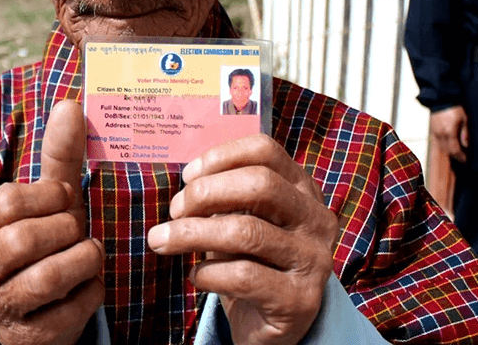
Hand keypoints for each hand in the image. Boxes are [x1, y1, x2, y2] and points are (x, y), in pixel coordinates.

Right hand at [0, 100, 104, 344]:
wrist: (31, 310)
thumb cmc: (40, 242)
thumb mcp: (45, 200)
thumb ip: (57, 156)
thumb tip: (71, 102)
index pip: (7, 202)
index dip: (49, 196)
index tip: (64, 198)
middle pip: (26, 240)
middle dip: (67, 229)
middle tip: (77, 228)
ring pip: (48, 276)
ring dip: (84, 259)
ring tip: (88, 253)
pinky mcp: (24, 339)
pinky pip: (70, 311)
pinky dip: (92, 292)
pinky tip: (88, 285)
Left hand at [147, 135, 338, 344]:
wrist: (271, 326)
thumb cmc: (250, 262)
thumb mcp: (240, 219)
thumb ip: (224, 197)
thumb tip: (186, 185)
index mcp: (302, 189)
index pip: (265, 150)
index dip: (220, 156)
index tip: (187, 176)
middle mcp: (316, 219)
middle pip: (260, 184)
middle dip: (205, 193)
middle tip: (175, 211)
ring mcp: (313, 259)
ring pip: (247, 231)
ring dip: (192, 233)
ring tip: (162, 241)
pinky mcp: (300, 299)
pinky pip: (244, 276)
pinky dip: (209, 273)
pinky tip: (196, 276)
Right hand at [429, 105, 468, 162]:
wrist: (441, 99)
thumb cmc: (454, 108)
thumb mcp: (464, 119)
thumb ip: (465, 133)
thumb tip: (466, 146)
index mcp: (449, 132)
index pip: (455, 150)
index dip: (461, 157)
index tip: (466, 160)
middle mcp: (441, 134)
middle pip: (447, 151)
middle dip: (455, 157)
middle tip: (463, 158)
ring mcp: (435, 133)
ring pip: (442, 148)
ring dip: (449, 152)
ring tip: (457, 153)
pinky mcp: (433, 130)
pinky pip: (438, 143)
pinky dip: (444, 147)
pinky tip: (450, 145)